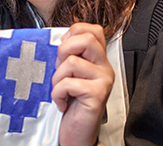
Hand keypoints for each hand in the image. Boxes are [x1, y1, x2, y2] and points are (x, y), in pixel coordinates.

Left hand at [52, 23, 113, 145]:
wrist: (76, 132)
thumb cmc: (70, 102)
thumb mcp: (68, 73)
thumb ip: (68, 55)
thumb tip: (58, 39)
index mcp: (98, 59)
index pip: (93, 30)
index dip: (73, 34)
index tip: (64, 52)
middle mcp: (105, 67)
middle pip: (86, 39)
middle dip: (64, 51)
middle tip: (61, 69)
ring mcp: (103, 81)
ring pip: (72, 61)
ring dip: (57, 77)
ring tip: (61, 91)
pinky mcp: (97, 95)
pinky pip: (68, 83)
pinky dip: (58, 93)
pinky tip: (63, 102)